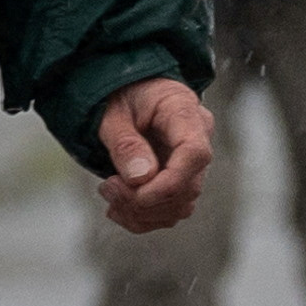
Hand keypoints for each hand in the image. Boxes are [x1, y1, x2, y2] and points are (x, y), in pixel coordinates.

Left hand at [93, 77, 213, 233]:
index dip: (168, 183)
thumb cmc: (123, 92)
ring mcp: (191, 162)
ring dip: (141, 212)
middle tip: (108, 187)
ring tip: (110, 192)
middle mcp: (197, 138)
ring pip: (180, 206)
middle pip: (187, 187)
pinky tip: (119, 206)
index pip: (194, 154)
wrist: (127, 88)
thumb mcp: (113, 112)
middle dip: (144, 200)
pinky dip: (143, 218)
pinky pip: (170, 210)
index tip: (136, 193)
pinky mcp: (180, 179)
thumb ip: (125, 143)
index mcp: (183, 112)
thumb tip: (140, 178)